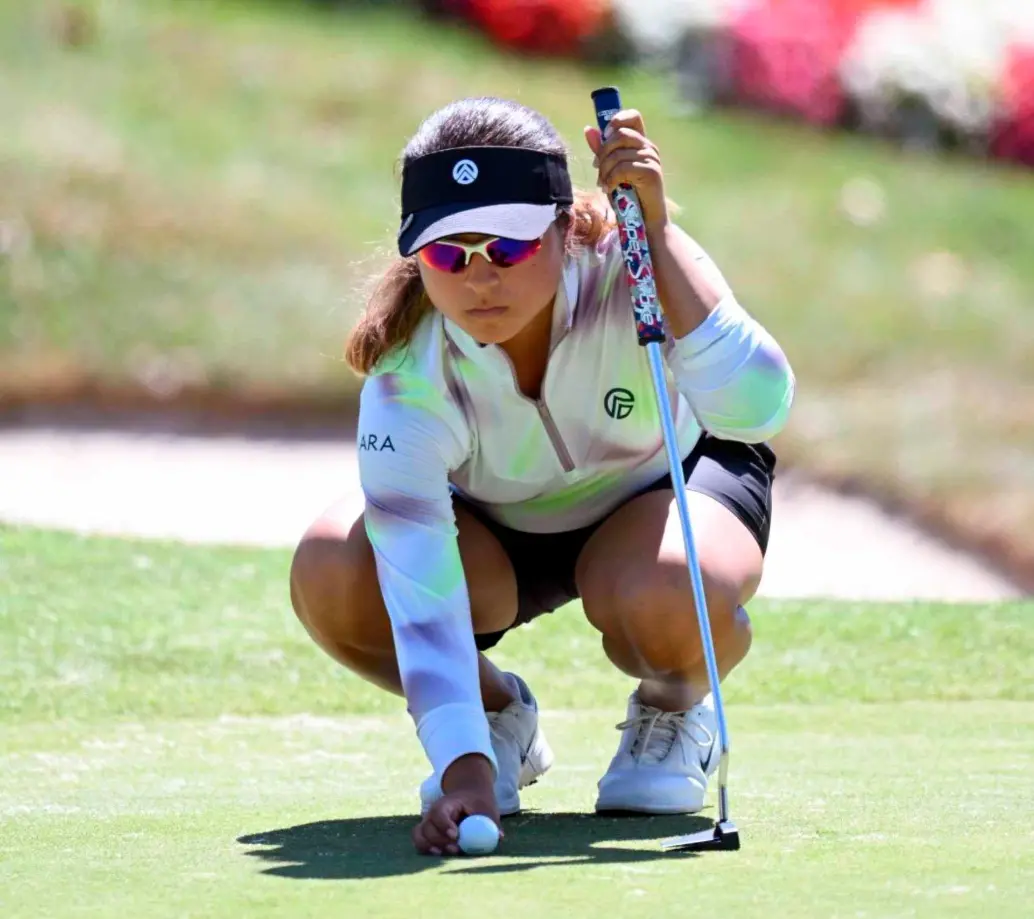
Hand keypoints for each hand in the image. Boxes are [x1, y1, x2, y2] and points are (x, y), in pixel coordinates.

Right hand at [412, 754, 501, 856]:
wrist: (467, 796)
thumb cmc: (478, 803)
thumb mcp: (486, 807)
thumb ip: (492, 822)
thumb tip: (499, 837)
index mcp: (447, 803)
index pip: (439, 812)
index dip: (444, 825)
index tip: (455, 836)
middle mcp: (433, 812)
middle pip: (428, 827)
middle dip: (440, 840)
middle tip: (456, 849)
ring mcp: (427, 823)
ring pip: (420, 836)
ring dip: (431, 847)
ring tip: (448, 852)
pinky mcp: (426, 834)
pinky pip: (419, 842)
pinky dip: (425, 850)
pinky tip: (439, 854)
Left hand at [585, 108, 669, 230]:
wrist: (644, 219)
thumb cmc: (627, 195)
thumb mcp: (611, 170)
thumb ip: (602, 150)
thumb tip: (588, 130)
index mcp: (641, 143)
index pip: (632, 117)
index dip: (616, 120)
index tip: (606, 136)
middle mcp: (648, 147)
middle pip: (619, 135)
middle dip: (603, 153)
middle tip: (598, 169)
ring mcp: (651, 159)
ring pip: (618, 154)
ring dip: (605, 170)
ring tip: (604, 184)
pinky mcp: (651, 172)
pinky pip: (623, 168)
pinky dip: (611, 179)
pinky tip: (609, 189)